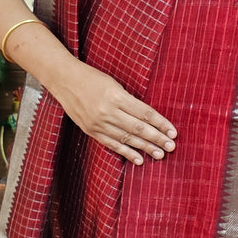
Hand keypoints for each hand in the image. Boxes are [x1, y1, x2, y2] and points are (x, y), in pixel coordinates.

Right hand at [51, 59, 176, 164]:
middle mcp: (108, 111)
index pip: (144, 112)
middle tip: (171, 146)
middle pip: (138, 127)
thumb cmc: (92, 78)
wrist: (65, 81)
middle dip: (157, 138)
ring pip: (127, 138)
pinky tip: (139, 159)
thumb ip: (129, 101)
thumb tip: (149, 119)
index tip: (173, 131)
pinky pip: (112, 144)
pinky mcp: (91, 131)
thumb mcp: (114, 84)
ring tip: (160, 154)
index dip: (160, 123)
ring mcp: (98, 123)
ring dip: (145, 148)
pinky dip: (126, 153)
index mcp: (116, 96)